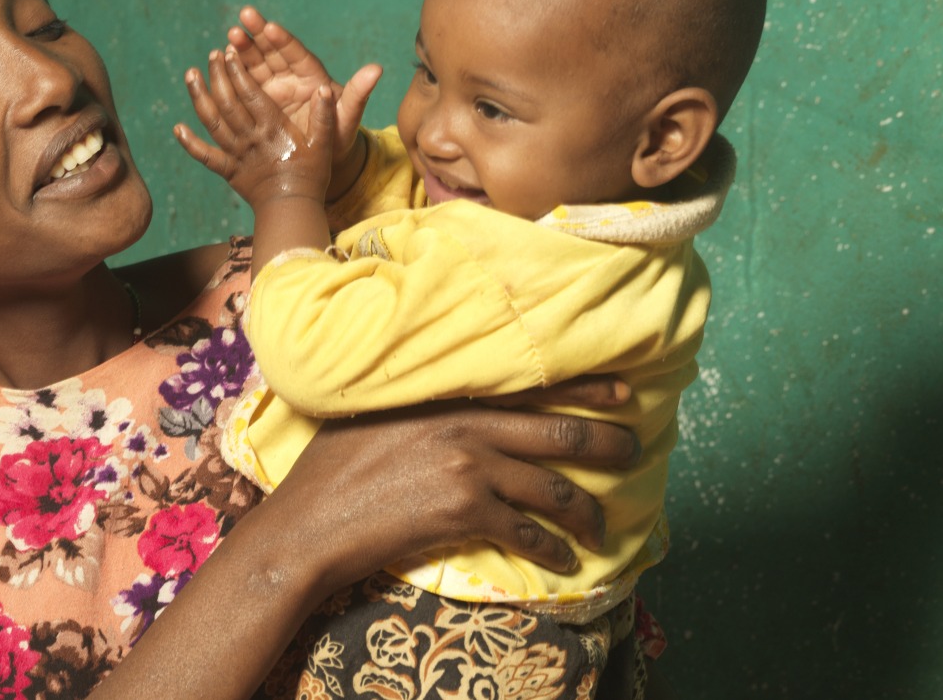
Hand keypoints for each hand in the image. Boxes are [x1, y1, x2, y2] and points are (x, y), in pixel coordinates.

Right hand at [81, 381, 637, 699]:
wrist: (309, 523)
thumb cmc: (326, 469)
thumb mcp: (367, 413)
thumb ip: (412, 402)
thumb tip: (436, 396)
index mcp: (443, 392)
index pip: (529, 381)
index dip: (584, 384)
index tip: (621, 388)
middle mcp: (465, 422)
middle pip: (560, 432)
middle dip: (609, 444)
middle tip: (633, 451)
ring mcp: (469, 466)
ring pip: (555, 486)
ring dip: (587, 511)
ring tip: (601, 527)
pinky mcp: (466, 511)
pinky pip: (529, 531)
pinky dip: (553, 550)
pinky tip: (564, 562)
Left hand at [176, 46, 362, 207]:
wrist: (293, 210)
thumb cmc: (312, 176)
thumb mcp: (324, 144)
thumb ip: (324, 116)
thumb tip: (324, 89)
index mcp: (274, 128)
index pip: (251, 93)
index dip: (238, 71)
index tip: (230, 52)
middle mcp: (251, 138)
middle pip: (228, 102)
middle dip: (218, 75)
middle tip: (212, 55)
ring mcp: (237, 154)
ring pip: (213, 123)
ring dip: (199, 97)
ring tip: (191, 74)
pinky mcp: (228, 171)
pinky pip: (205, 156)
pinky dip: (190, 143)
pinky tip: (177, 129)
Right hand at [227, 6, 382, 166]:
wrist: (321, 160)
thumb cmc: (338, 138)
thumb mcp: (348, 117)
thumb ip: (358, 93)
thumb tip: (376, 69)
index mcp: (311, 77)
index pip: (296, 54)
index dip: (283, 41)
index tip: (270, 27)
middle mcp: (290, 78)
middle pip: (273, 51)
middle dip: (258, 34)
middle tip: (244, 16)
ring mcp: (272, 89)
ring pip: (255, 64)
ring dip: (242, 49)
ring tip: (230, 36)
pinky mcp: (257, 102)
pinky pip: (243, 84)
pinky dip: (232, 73)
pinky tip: (219, 61)